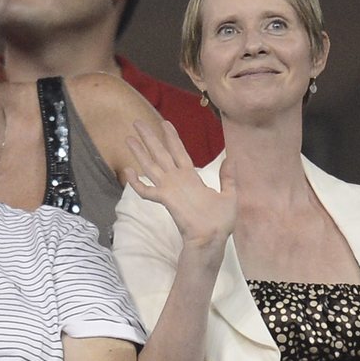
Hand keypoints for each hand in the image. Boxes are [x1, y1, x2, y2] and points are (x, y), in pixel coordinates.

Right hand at [125, 120, 235, 249]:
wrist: (213, 237)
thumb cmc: (220, 221)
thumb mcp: (229, 194)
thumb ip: (227, 176)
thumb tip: (231, 158)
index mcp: (191, 177)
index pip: (179, 152)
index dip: (172, 137)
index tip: (165, 123)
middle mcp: (177, 180)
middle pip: (160, 153)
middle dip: (149, 138)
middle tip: (138, 122)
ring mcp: (169, 189)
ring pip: (150, 166)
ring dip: (139, 152)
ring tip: (128, 138)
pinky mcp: (165, 199)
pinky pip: (146, 191)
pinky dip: (136, 183)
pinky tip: (128, 172)